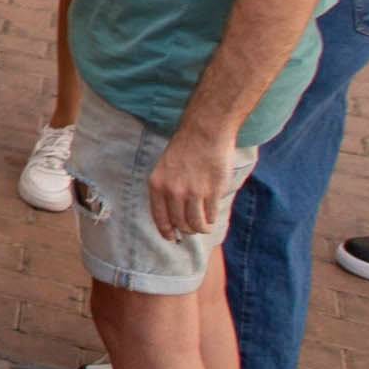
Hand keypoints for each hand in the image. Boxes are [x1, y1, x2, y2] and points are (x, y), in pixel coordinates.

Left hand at [149, 121, 239, 242]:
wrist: (205, 131)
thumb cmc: (186, 146)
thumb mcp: (165, 167)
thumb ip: (167, 188)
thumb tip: (173, 213)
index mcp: (157, 184)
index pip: (159, 217)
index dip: (166, 231)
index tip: (171, 238)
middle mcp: (173, 191)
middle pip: (179, 223)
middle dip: (186, 230)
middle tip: (191, 230)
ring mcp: (193, 192)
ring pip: (195, 223)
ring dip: (200, 228)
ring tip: (204, 226)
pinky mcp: (211, 192)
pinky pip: (210, 214)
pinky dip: (211, 218)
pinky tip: (211, 215)